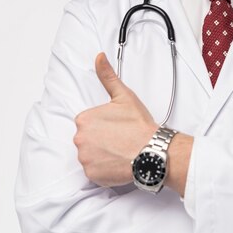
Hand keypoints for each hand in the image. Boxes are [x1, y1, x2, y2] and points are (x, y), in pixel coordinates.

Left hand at [73, 52, 158, 186]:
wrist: (152, 151)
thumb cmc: (139, 125)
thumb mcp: (123, 96)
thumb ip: (107, 76)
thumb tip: (99, 57)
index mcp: (84, 119)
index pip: (88, 123)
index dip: (104, 126)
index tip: (117, 128)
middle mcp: (80, 139)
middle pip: (87, 140)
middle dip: (101, 141)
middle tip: (120, 140)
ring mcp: (85, 159)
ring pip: (90, 156)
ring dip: (102, 155)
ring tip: (120, 152)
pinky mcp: (92, 175)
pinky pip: (94, 172)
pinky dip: (104, 170)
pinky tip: (118, 163)